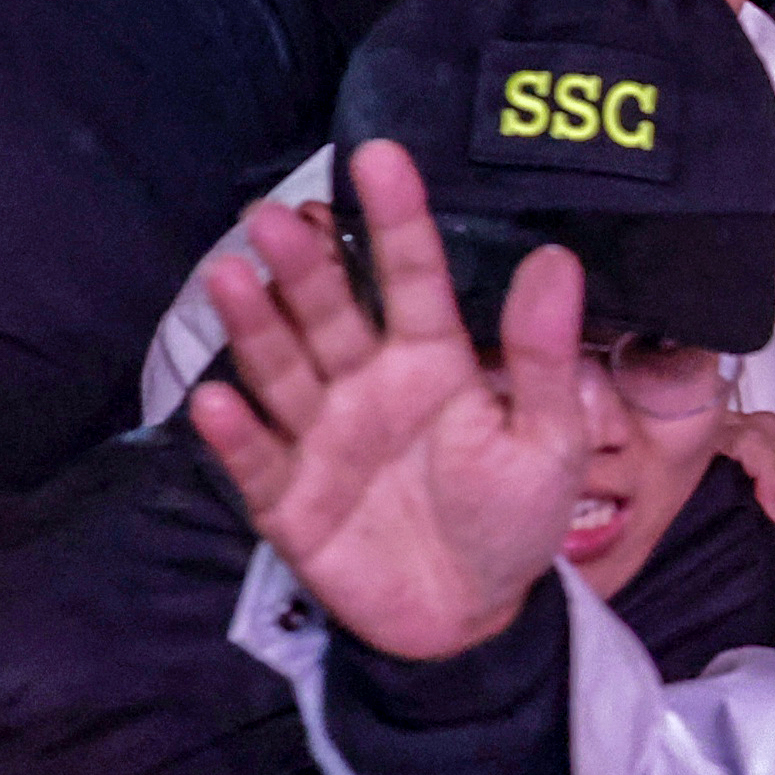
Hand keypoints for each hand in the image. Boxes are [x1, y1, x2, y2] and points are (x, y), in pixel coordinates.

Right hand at [189, 140, 588, 663]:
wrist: (472, 619)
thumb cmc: (513, 518)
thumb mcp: (548, 440)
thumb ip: (542, 356)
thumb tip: (558, 258)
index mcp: (433, 362)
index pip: (411, 277)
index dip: (396, 218)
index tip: (378, 154)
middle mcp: (367, 386)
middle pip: (329, 312)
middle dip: (302, 266)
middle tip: (274, 217)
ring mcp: (321, 439)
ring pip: (281, 370)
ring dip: (254, 326)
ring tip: (228, 276)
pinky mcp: (288, 500)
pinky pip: (257, 462)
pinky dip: (237, 434)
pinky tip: (216, 398)